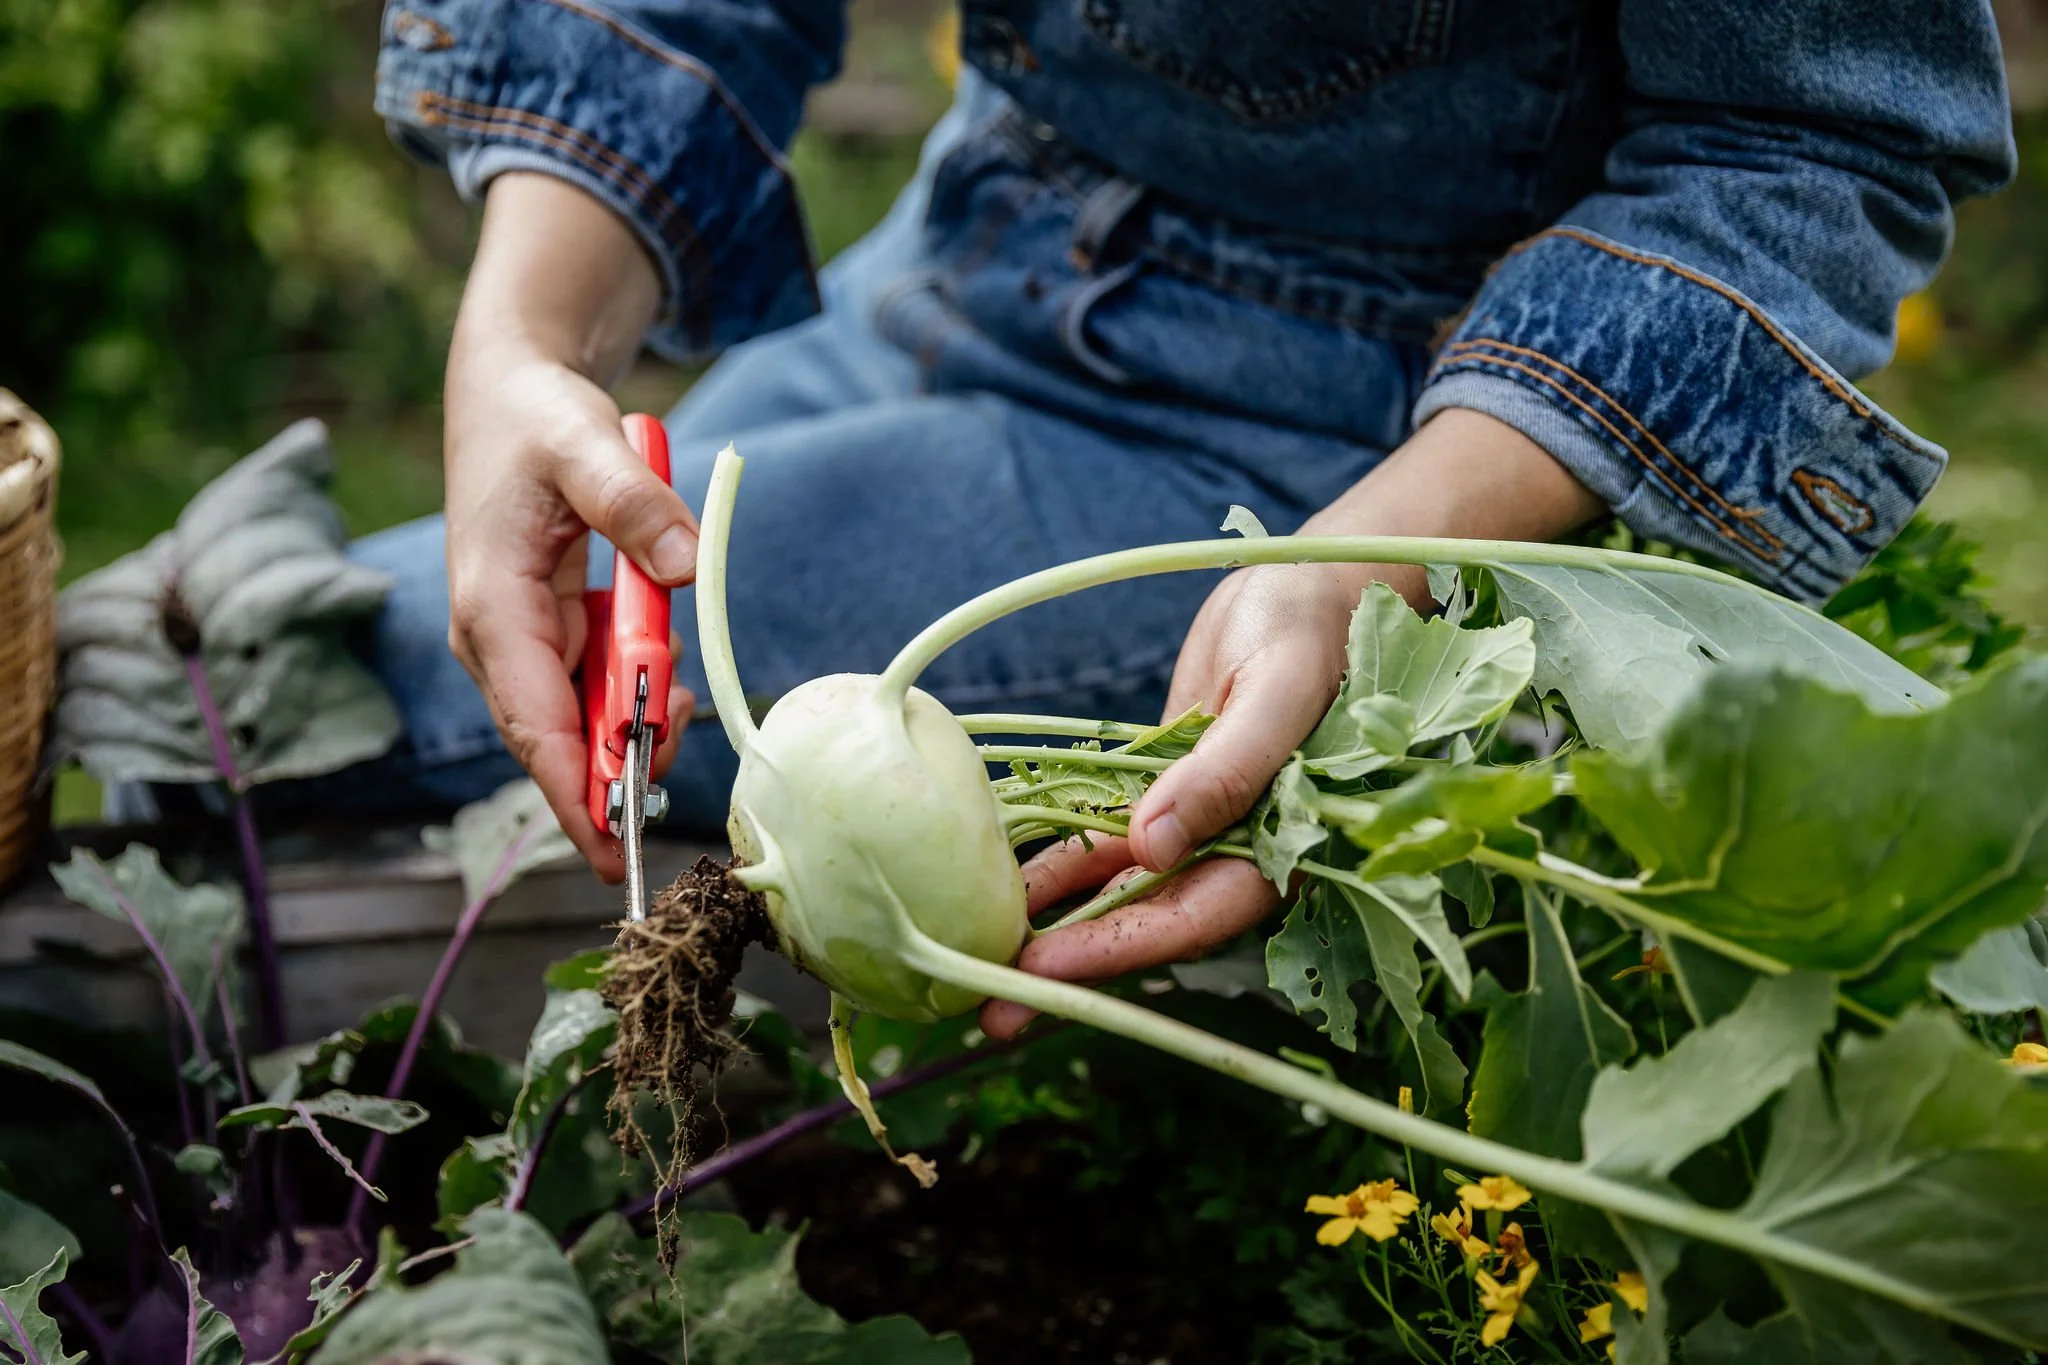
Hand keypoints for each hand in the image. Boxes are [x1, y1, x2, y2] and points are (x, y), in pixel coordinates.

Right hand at [442, 174, 696, 876]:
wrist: (512, 385)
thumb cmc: (535, 416)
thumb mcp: (585, 443)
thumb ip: (634, 501)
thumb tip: (681, 564)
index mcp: (491, 609)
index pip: (535, 726)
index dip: (578, 793)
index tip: (617, 852)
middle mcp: (497, 640)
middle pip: (562, 740)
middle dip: (624, 765)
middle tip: (684, 750)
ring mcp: (522, 641)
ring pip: (584, 720)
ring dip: (637, 722)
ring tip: (680, 694)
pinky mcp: (549, 632)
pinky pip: (597, 686)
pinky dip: (637, 689)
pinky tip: (666, 663)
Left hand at [979, 560, 1383, 1038]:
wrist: (1314, 585)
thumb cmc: (1310, 631)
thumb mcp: (1274, 693)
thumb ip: (1224, 773)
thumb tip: (1152, 849)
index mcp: (1280, 843)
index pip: (1188, 916)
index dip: (1113, 950)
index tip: (1041, 973)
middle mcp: (1235, 850)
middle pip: (1142, 923)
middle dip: (1067, 968)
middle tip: (990, 1012)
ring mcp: (1195, 824)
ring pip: (1113, 889)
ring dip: (1049, 924)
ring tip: (976, 963)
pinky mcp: (1164, 791)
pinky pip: (1103, 839)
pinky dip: (1054, 863)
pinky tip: (999, 888)